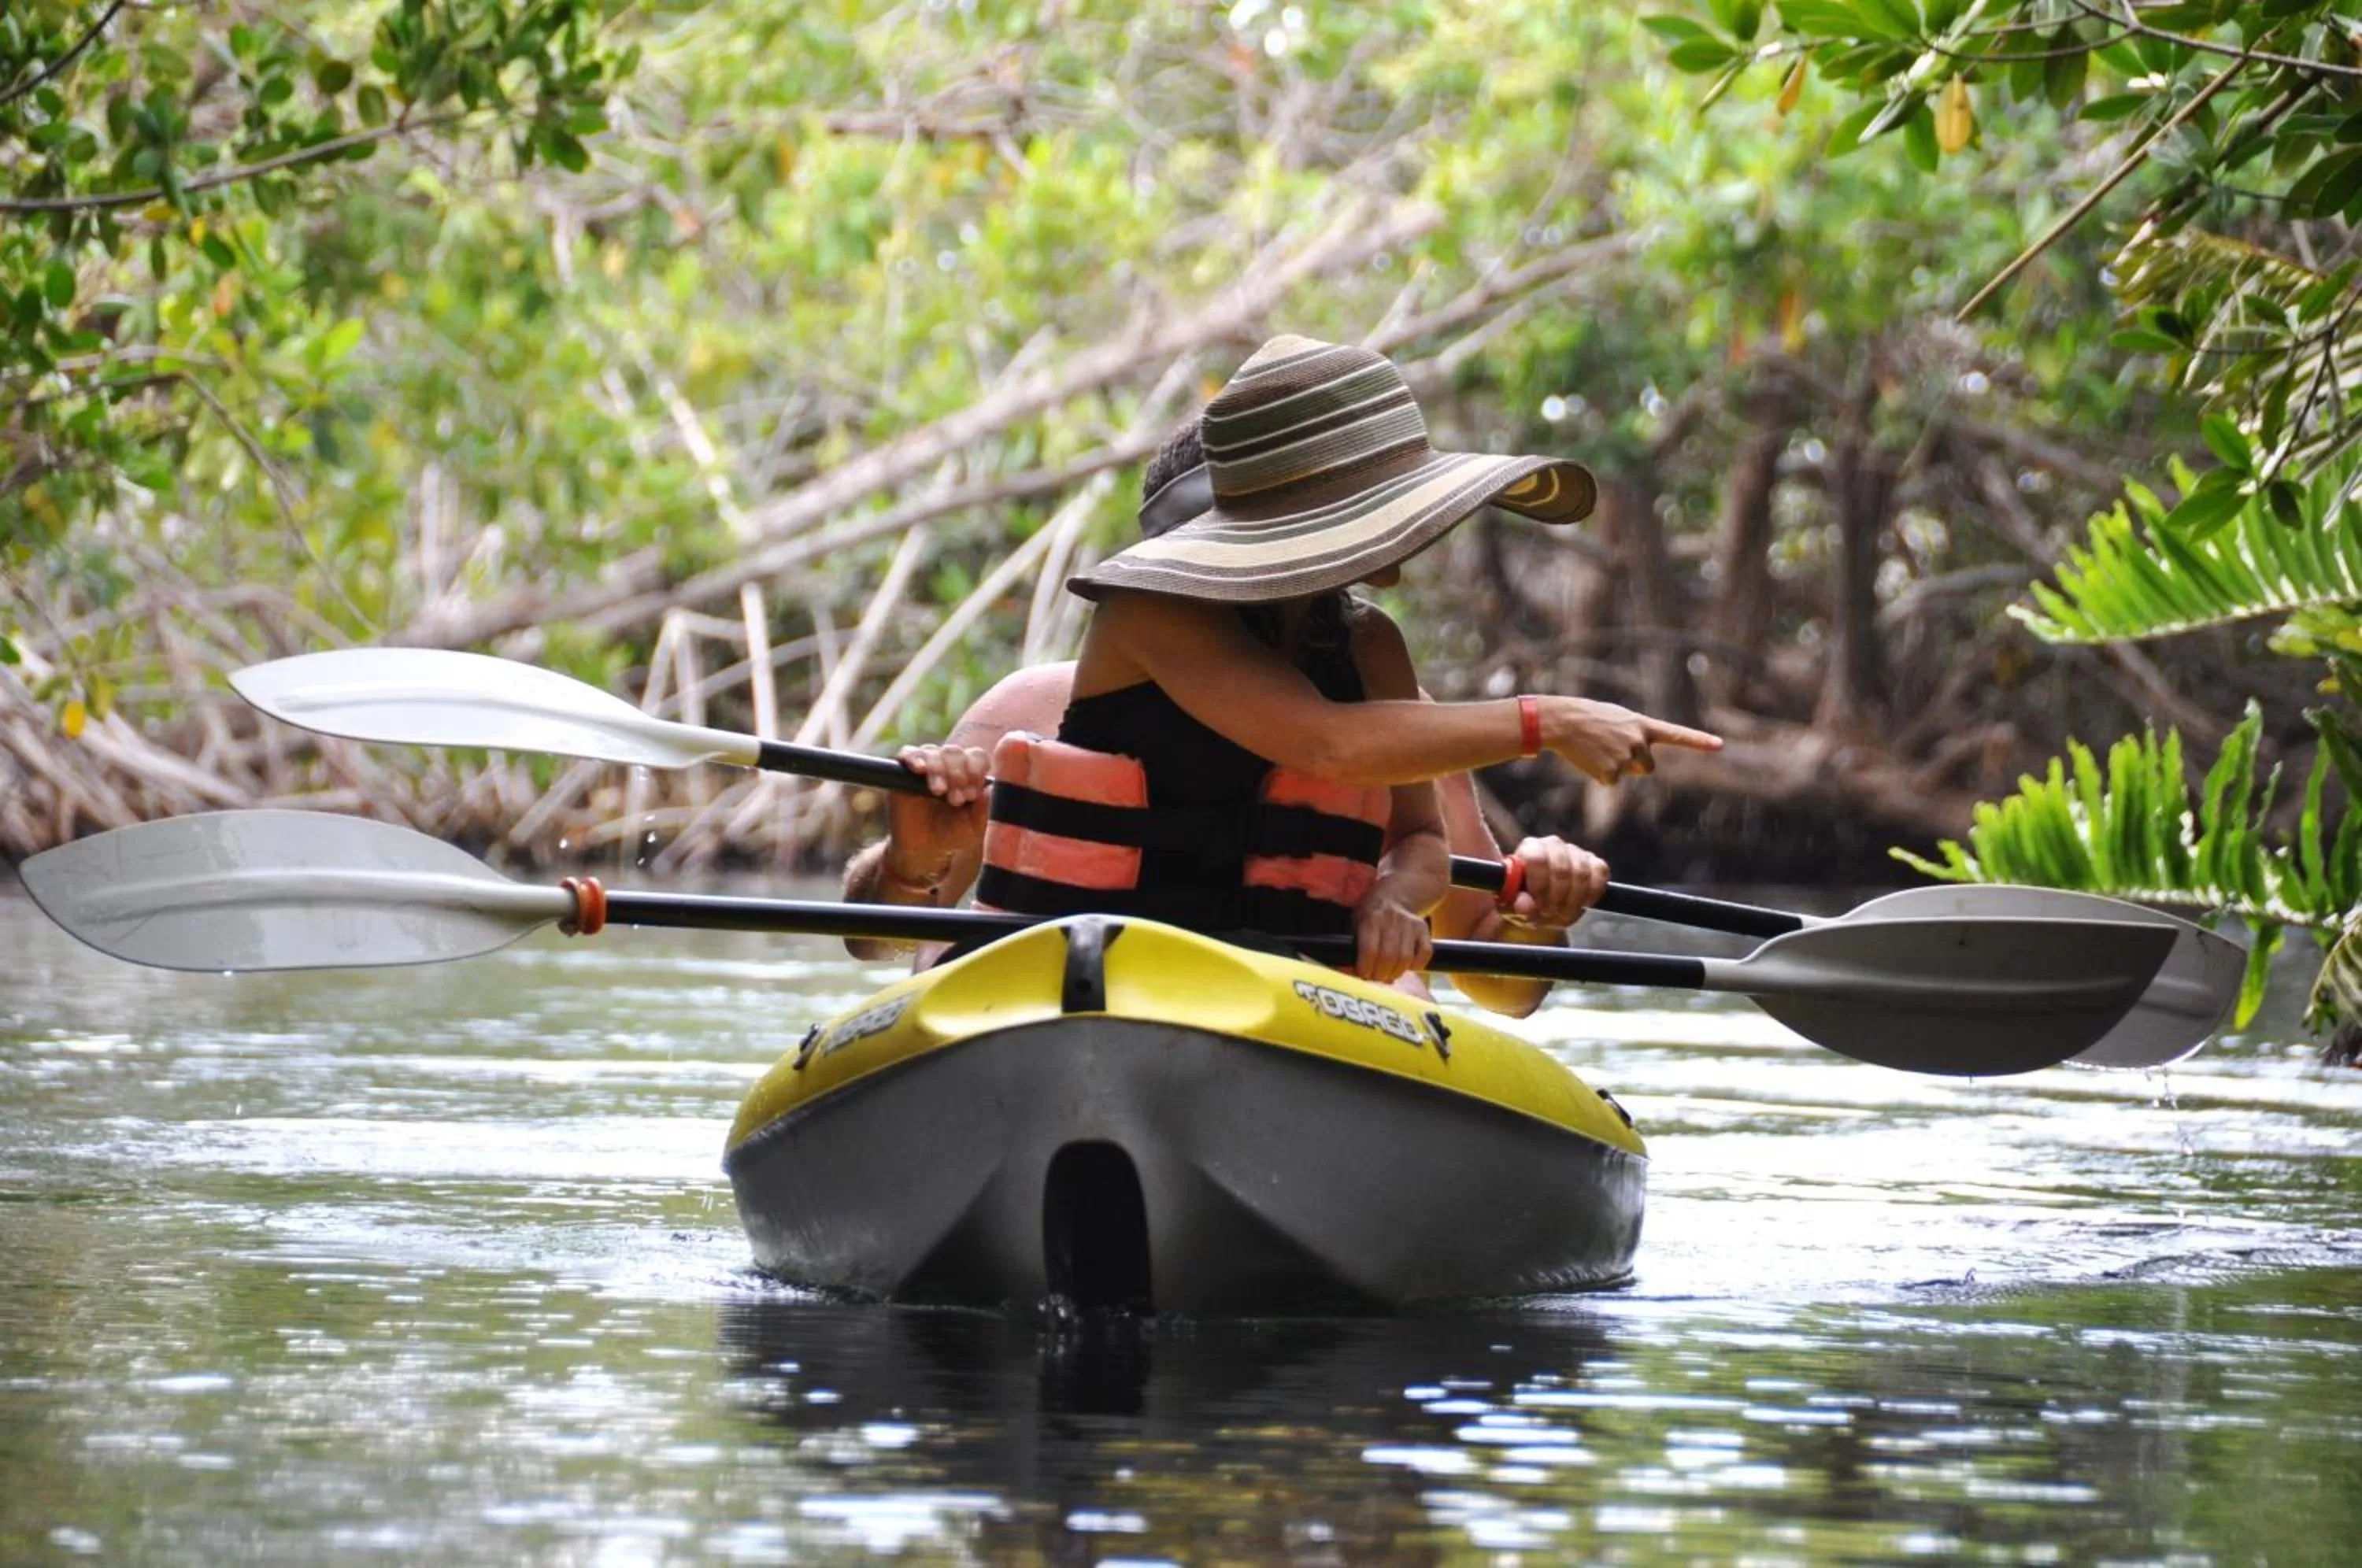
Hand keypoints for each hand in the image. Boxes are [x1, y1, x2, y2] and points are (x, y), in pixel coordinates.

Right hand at [882, 743, 991, 891]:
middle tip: (956, 799)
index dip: (976, 771)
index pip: (977, 757)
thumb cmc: (953, 834)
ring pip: (933, 752)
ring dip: (939, 769)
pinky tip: (919, 769)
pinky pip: (907, 754)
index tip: (972, 794)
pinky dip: (913, 757)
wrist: (924, 849)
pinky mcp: (903, 771)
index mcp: (969, 772)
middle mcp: (949, 764)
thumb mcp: (975, 825)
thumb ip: (986, 806)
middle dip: (957, 774)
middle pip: (955, 752)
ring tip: (939, 792)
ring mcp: (926, 765)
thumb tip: (995, 787)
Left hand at [1351, 887, 1433, 985]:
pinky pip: (1425, 953)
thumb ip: (1353, 945)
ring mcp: (1410, 924)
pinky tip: (1407, 966)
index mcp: (1371, 919)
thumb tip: (1350, 972)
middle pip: (1389, 957)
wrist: (1394, 895)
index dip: (1366, 968)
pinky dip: (1417, 965)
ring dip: (1396, 972)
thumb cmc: (1370, 914)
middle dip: (1381, 974)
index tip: (1363, 974)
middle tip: (1377, 978)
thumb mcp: (1356, 922)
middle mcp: (1391, 920)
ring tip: (1389, 975)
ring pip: (1406, 958)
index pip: (1370, 950)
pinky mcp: (1423, 929)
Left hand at [1503, 835, 1606, 927]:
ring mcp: (1576, 852)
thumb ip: (1515, 904)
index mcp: (1529, 849)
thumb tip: (1525, 906)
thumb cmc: (1522, 901)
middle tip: (1550, 916)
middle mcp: (1553, 844)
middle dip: (1557, 900)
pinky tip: (1581, 905)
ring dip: (1573, 902)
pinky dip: (1592, 894)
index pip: (1537, 859)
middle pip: (1562, 870)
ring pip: (1582, 874)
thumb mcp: (1511, 905)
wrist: (1541, 905)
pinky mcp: (1595, 862)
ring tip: (1561, 915)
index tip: (1539, 907)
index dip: (1540, 886)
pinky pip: (1600, 873)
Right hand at [1541, 697, 1721, 785]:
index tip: (1719, 745)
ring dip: (1613, 767)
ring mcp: (1627, 758)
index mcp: (1642, 724)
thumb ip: (1632, 735)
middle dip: (1633, 764)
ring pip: (1627, 774)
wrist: (1562, 721)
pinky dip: (1598, 774)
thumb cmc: (1585, 717)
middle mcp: (1639, 741)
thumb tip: (1634, 763)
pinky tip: (1588, 758)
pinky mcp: (1612, 773)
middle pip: (1647, 767)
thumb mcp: (1615, 719)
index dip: (1699, 741)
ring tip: (1595, 749)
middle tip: (1609, 749)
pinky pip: (1609, 781)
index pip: (1677, 734)